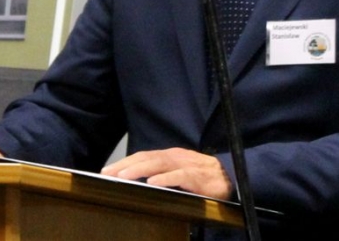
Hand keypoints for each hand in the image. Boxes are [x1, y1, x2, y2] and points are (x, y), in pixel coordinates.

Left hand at [101, 148, 232, 199]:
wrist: (231, 176)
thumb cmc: (203, 177)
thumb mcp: (180, 173)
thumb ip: (163, 175)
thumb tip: (140, 182)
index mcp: (169, 156)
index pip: (143, 157)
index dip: (124, 162)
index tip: (107, 170)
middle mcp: (175, 157)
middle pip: (146, 158)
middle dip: (125, 165)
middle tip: (107, 173)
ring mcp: (186, 165)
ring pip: (158, 164)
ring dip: (139, 169)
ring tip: (122, 176)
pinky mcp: (197, 176)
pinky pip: (179, 176)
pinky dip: (165, 178)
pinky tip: (152, 182)